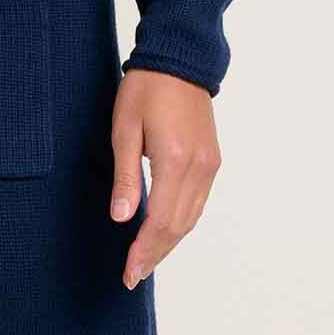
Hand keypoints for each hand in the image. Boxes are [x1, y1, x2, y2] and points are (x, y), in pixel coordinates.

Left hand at [108, 69, 221, 288]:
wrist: (179, 59)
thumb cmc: (145, 89)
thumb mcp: (125, 129)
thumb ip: (125, 176)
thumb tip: (121, 217)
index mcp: (174, 160)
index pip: (159, 220)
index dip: (143, 250)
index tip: (128, 273)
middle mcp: (199, 167)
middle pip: (178, 226)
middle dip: (155, 254)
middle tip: (133, 275)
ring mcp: (210, 165)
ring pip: (191, 218)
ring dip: (169, 243)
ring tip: (145, 261)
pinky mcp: (213, 159)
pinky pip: (198, 202)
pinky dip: (181, 223)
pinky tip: (164, 232)